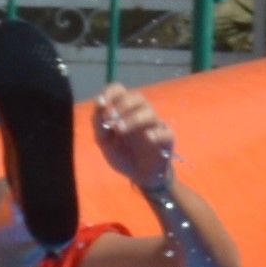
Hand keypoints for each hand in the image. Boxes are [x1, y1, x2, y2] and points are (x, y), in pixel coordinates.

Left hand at [91, 85, 184, 200]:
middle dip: (123, 104)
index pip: (120, 90)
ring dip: (134, 118)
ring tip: (120, 130)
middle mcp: (140, 113)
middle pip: (138, 96)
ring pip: (150, 112)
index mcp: (125, 111)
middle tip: (111, 118)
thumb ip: (99, 123)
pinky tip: (148, 139)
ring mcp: (155, 126)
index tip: (102, 103)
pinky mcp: (166, 139)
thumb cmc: (122, 155)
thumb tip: (100, 103)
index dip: (111, 93)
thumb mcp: (103, 141)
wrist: (139, 176)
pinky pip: (165, 132)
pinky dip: (156, 134)